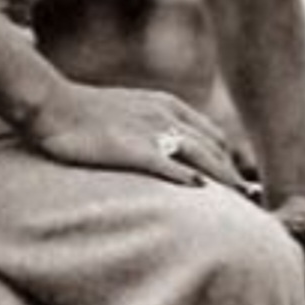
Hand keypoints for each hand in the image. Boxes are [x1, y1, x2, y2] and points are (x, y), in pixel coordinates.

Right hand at [25, 79, 247, 189]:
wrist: (51, 104)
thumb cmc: (82, 112)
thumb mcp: (127, 109)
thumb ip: (150, 124)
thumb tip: (165, 149)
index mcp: (166, 106)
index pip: (211, 134)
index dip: (228, 158)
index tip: (239, 180)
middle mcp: (165, 116)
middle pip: (213, 148)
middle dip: (235, 174)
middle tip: (253, 198)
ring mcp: (151, 132)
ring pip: (201, 157)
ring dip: (224, 179)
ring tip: (241, 201)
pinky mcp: (133, 149)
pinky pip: (169, 166)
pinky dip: (188, 178)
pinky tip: (200, 192)